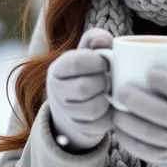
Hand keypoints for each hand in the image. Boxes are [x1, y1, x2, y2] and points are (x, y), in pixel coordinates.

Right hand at [46, 29, 113, 150]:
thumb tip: (103, 43)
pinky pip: (100, 124)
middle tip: (109, 78)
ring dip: (107, 98)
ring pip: (92, 109)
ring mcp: (67, 113)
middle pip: (84, 88)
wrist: (79, 100)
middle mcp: (56, 92)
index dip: (96, 61)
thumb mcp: (89, 49)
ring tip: (109, 91)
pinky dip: (110, 113)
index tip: (105, 62)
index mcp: (58, 69)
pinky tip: (110, 104)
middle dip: (103, 81)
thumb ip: (96, 38)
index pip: (76, 62)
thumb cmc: (89, 68)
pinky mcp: (81, 128)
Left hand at [111, 69, 166, 166]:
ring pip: (148, 133)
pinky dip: (127, 139)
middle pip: (161, 113)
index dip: (166, 81)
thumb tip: (152, 65)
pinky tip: (118, 128)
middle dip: (136, 100)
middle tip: (121, 90)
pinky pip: (143, 151)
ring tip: (115, 109)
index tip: (149, 72)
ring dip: (127, 120)